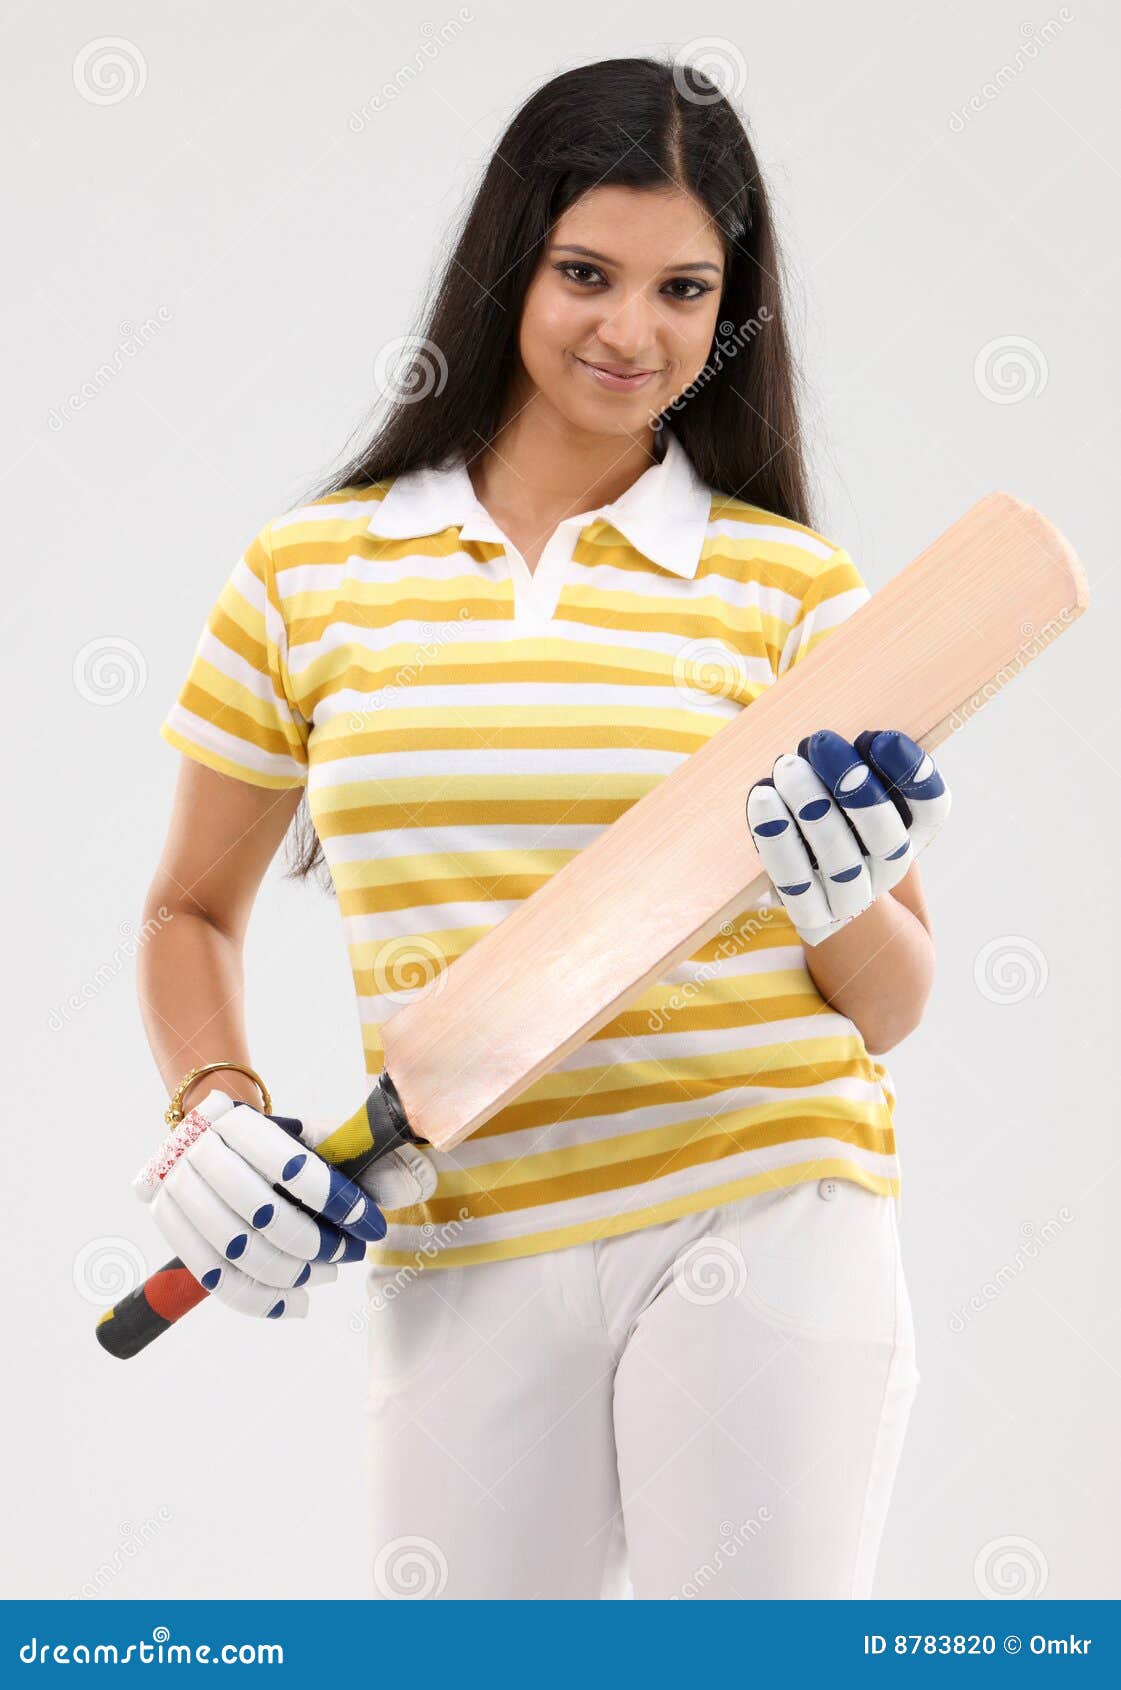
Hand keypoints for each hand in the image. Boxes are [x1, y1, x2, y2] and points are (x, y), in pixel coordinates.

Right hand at [133, 1088, 436, 1320]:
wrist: (221, 1142)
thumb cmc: (290, 1146)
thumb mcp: (328, 1140)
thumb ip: (374, 1161)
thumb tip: (414, 1187)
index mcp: (241, 1119)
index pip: (293, 1166)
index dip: (339, 1202)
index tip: (373, 1227)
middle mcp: (200, 1149)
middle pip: (263, 1216)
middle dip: (316, 1244)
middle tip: (348, 1255)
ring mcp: (176, 1188)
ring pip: (238, 1253)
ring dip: (292, 1274)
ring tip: (327, 1273)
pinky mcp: (169, 1224)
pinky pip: (215, 1279)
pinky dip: (260, 1300)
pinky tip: (298, 1304)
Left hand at [745, 729, 950, 946]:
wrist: (815, 887)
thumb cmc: (829, 814)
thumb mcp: (848, 790)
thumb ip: (850, 765)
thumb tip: (826, 747)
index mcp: (912, 833)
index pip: (931, 808)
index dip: (913, 774)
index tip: (883, 738)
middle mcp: (889, 869)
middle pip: (885, 836)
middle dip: (854, 786)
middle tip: (822, 742)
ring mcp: (853, 899)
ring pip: (840, 860)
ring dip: (812, 806)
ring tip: (787, 766)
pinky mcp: (813, 917)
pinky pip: (795, 882)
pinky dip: (778, 839)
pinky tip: (763, 798)